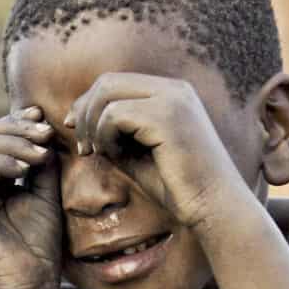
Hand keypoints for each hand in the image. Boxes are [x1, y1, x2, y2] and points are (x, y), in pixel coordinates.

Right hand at [0, 108, 64, 288]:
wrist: (29, 287)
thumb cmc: (37, 247)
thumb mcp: (43, 193)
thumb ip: (39, 161)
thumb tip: (41, 124)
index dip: (14, 123)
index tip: (43, 120)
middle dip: (14, 130)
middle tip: (45, 135)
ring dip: (11, 144)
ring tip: (40, 153)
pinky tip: (24, 168)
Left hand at [68, 74, 251, 230]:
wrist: (213, 207)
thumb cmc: (176, 186)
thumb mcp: (137, 152)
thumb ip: (114, 132)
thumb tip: (78, 119)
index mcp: (171, 93)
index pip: (116, 82)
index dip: (88, 104)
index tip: (75, 130)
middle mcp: (174, 89)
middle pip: (108, 81)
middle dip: (84, 112)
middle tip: (83, 147)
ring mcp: (172, 99)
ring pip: (107, 94)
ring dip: (92, 127)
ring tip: (98, 154)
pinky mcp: (166, 116)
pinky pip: (114, 115)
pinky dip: (106, 136)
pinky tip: (118, 157)